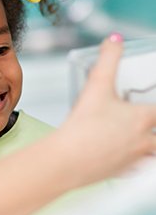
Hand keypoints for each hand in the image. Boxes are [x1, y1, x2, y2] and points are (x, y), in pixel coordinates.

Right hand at [59, 34, 155, 183]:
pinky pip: (137, 169)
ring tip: (138, 140)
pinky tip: (122, 157)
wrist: (68, 160)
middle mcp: (144, 141)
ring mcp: (134, 159)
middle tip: (146, 122)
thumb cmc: (82, 128)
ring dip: (149, 147)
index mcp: (143, 118)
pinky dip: (135, 163)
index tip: (152, 105)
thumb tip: (114, 41)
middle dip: (153, 129)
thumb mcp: (96, 86)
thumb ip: (107, 60)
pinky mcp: (121, 173)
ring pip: (152, 153)